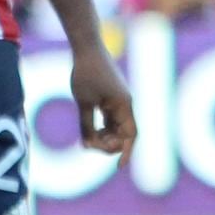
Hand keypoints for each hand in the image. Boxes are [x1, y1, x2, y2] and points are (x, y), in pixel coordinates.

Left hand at [68, 36, 137, 156]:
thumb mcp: (83, 102)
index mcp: (123, 105)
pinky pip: (111, 120)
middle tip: (89, 144)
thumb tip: (88, 145)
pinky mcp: (111, 98)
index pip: (131, 136)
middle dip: (109, 144)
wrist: (87, 47)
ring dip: (105, 137)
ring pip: (117, 128)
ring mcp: (119, 102)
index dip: (126, 152)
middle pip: (124, 134)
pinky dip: (102, 128)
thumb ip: (87, 125)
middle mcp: (125, 105)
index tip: (119, 167)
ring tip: (88, 139)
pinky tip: (90, 132)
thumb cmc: (86, 72)